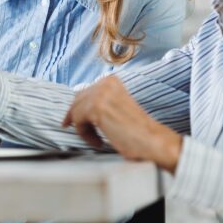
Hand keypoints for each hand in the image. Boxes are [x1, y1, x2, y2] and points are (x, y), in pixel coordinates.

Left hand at [63, 76, 182, 172]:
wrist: (152, 140)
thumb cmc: (136, 130)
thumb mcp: (116, 107)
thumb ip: (100, 102)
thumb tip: (78, 108)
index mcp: (110, 80)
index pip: (84, 92)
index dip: (77, 108)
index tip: (70, 121)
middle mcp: (104, 82)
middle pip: (77, 100)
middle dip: (75, 117)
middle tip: (75, 130)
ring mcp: (100, 94)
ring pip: (75, 111)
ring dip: (83, 129)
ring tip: (97, 140)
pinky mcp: (96, 108)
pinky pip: (77, 122)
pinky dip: (85, 135)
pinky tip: (99, 142)